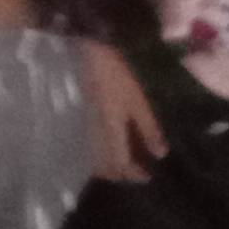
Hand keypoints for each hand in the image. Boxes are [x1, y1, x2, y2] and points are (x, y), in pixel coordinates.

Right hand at [84, 40, 164, 181]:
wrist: (75, 54)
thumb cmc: (111, 75)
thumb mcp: (135, 100)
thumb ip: (148, 128)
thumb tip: (160, 155)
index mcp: (111, 138)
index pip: (123, 166)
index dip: (135, 173)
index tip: (146, 175)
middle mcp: (92, 141)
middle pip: (105, 168)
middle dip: (119, 172)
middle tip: (131, 168)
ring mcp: (78, 133)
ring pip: (91, 160)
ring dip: (105, 164)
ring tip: (115, 158)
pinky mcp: (68, 124)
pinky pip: (81, 148)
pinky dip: (93, 153)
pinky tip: (98, 144)